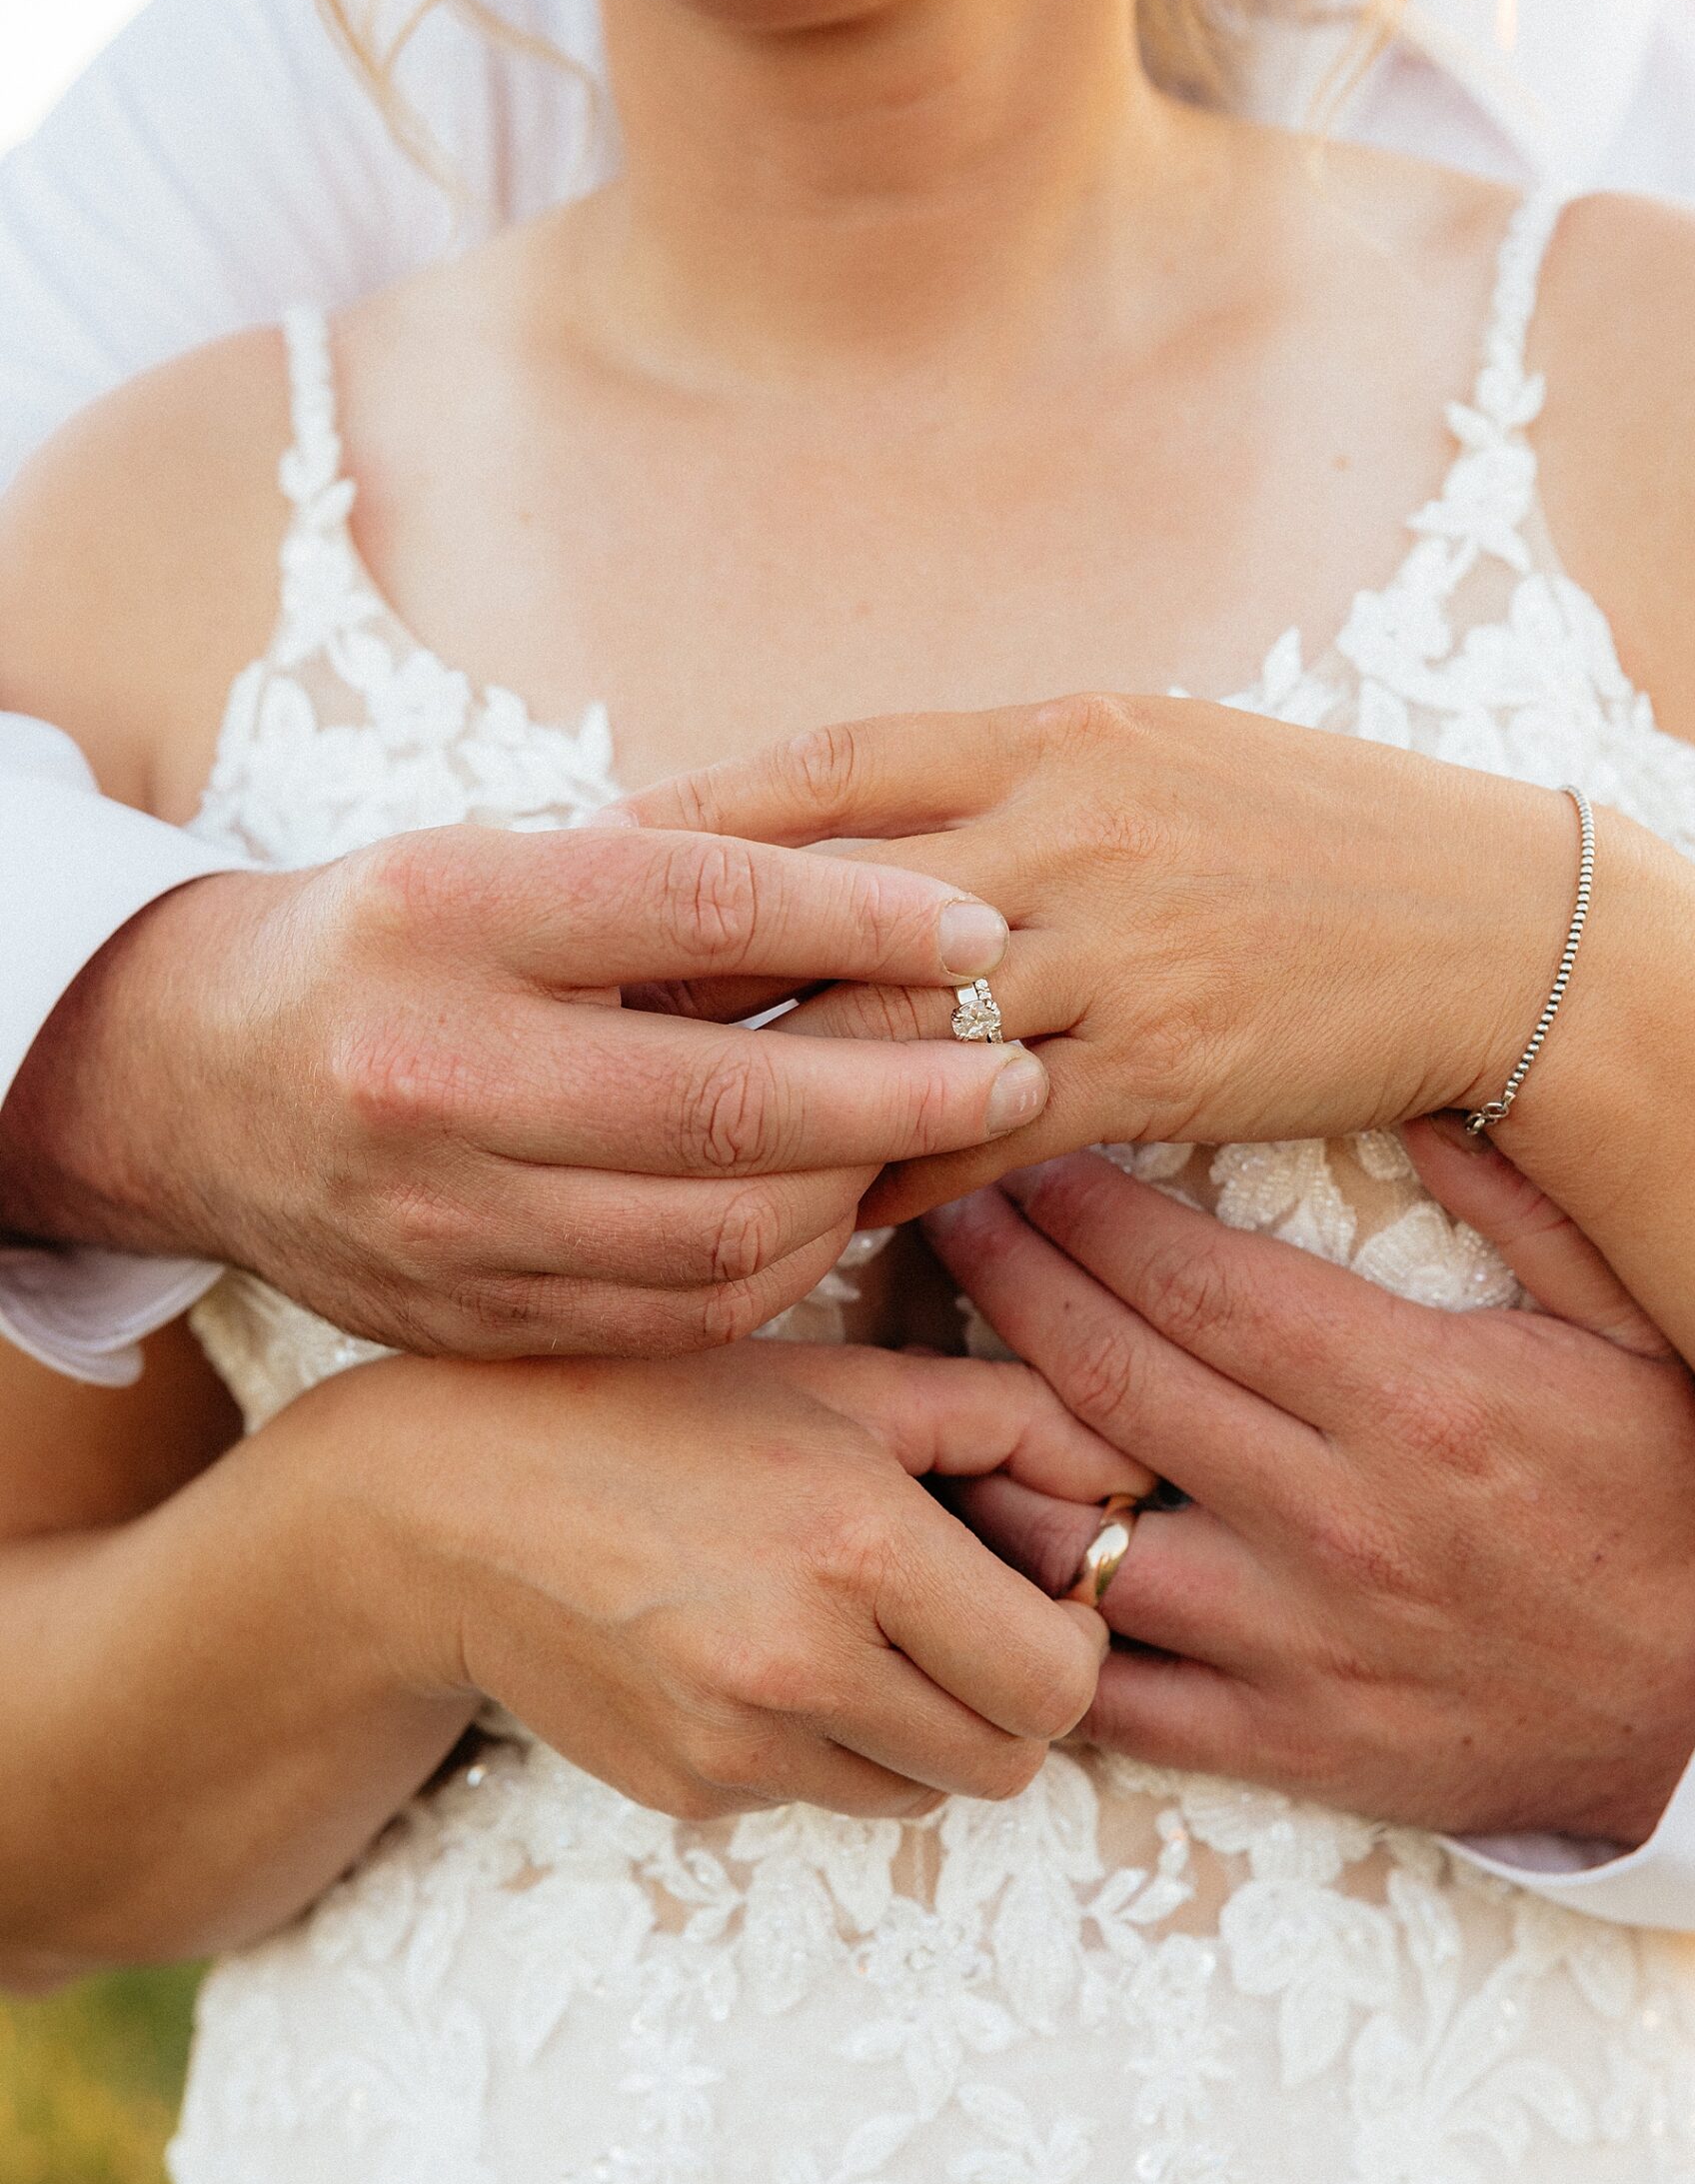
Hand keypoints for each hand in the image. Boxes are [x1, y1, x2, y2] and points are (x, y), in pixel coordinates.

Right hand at [0, 823, 1045, 1354]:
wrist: (192, 1084)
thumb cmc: (384, 947)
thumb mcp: (489, 869)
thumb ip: (661, 889)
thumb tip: (894, 904)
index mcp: (446, 913)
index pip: (701, 907)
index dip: (865, 919)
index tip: (979, 928)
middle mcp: (433, 1070)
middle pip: (727, 1102)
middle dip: (903, 1090)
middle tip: (1014, 1065)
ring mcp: (443, 1216)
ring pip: (714, 1231)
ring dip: (857, 1189)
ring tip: (935, 1142)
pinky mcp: (464, 1315)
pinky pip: (671, 1311)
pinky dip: (780, 1266)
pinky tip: (833, 1214)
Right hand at [314, 1340, 1123, 1820]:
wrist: (445, 1506)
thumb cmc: (655, 1411)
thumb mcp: (839, 1380)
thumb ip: (1008, 1420)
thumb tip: (1129, 1482)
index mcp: (858, 1547)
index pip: (1058, 1681)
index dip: (1068, 1640)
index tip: (1030, 1588)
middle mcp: (800, 1666)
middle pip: (1007, 1761)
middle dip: (1007, 1696)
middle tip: (955, 1615)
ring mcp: (737, 1748)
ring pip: (921, 1792)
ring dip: (919, 1724)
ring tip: (845, 1621)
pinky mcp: (690, 1796)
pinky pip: (819, 1794)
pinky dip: (821, 1740)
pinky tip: (752, 1648)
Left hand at [610, 694, 1648, 1222]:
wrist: (1487, 922)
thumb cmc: (1305, 832)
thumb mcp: (1150, 751)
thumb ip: (1000, 779)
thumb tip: (854, 822)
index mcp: (1050, 732)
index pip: (824, 768)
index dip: (688, 816)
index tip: (580, 858)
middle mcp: (1064, 830)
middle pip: (821, 900)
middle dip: (683, 961)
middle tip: (564, 1012)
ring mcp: (1112, 950)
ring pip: (885, 1027)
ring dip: (765, 1087)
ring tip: (654, 1131)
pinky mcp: (1159, 1067)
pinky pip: (983, 1131)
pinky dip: (891, 1168)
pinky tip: (822, 1203)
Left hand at [921, 1130, 1694, 1847]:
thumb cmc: (1662, 1503)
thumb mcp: (1629, 1333)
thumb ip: (1523, 1206)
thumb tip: (1416, 1091)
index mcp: (1411, 1399)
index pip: (1192, 1282)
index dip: (1084, 1213)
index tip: (1025, 1163)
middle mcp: (1333, 1518)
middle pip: (1107, 1378)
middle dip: (1004, 1281)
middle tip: (944, 1219)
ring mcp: (1292, 1643)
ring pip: (1071, 1542)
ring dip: (985, 1455)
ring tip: (933, 1382)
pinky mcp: (1277, 1745)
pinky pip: (1106, 1692)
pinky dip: (1029, 1625)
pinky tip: (982, 1556)